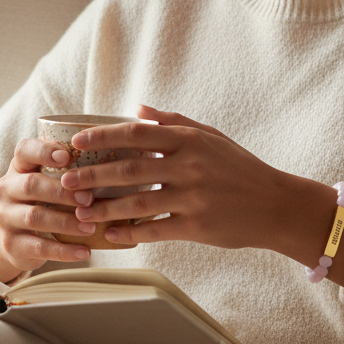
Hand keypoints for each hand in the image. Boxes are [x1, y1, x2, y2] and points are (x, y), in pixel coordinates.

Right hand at [0, 138, 100, 281]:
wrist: (16, 238)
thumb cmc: (42, 201)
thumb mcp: (48, 181)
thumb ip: (67, 172)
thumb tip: (107, 168)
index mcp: (18, 167)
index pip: (24, 150)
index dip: (44, 151)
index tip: (67, 156)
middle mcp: (7, 188)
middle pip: (31, 185)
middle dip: (62, 192)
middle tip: (89, 199)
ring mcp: (6, 217)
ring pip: (35, 217)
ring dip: (66, 222)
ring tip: (91, 227)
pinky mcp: (12, 244)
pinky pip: (39, 247)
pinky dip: (64, 251)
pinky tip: (85, 251)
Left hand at [63, 105, 335, 256]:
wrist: (277, 205)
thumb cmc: (240, 168)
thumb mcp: (211, 136)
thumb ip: (173, 121)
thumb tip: (137, 108)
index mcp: (188, 140)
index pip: (136, 134)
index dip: (103, 137)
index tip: (77, 142)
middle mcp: (188, 166)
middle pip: (129, 168)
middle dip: (93, 174)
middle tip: (66, 180)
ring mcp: (192, 197)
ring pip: (137, 201)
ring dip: (104, 207)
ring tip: (79, 211)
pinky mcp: (197, 226)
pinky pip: (155, 230)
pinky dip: (129, 232)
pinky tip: (109, 235)